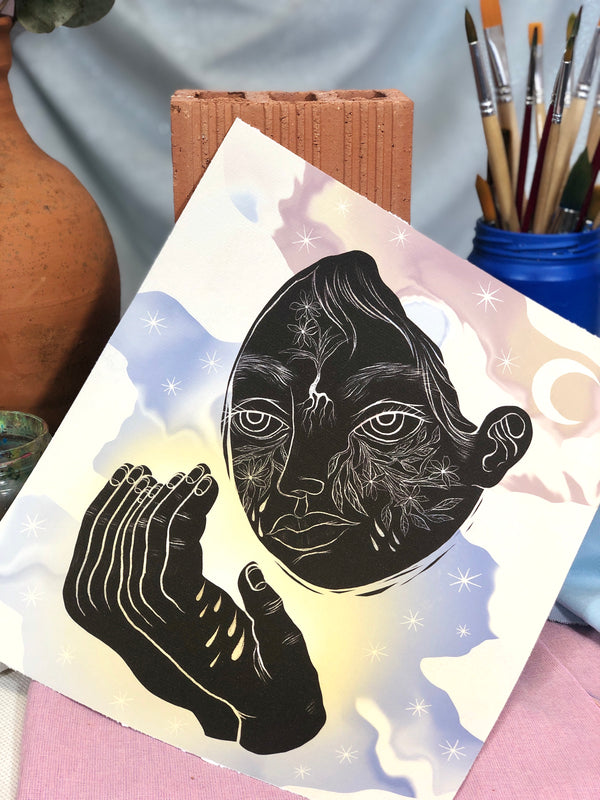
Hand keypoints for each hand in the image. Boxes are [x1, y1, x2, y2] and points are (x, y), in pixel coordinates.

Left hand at [63, 463, 324, 752]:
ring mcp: (140, 633)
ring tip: (146, 474)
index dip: (181, 524)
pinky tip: (130, 501)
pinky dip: (110, 535)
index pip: (165, 580)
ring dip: (124, 516)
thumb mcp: (290, 659)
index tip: (205, 481)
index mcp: (193, 654)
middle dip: (156, 510)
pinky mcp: (139, 619)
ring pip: (110, 568)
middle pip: (134, 567)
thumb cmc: (282, 686)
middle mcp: (154, 645)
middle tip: (189, 473)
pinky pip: (108, 574)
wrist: (260, 717)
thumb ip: (271, 618)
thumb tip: (249, 571)